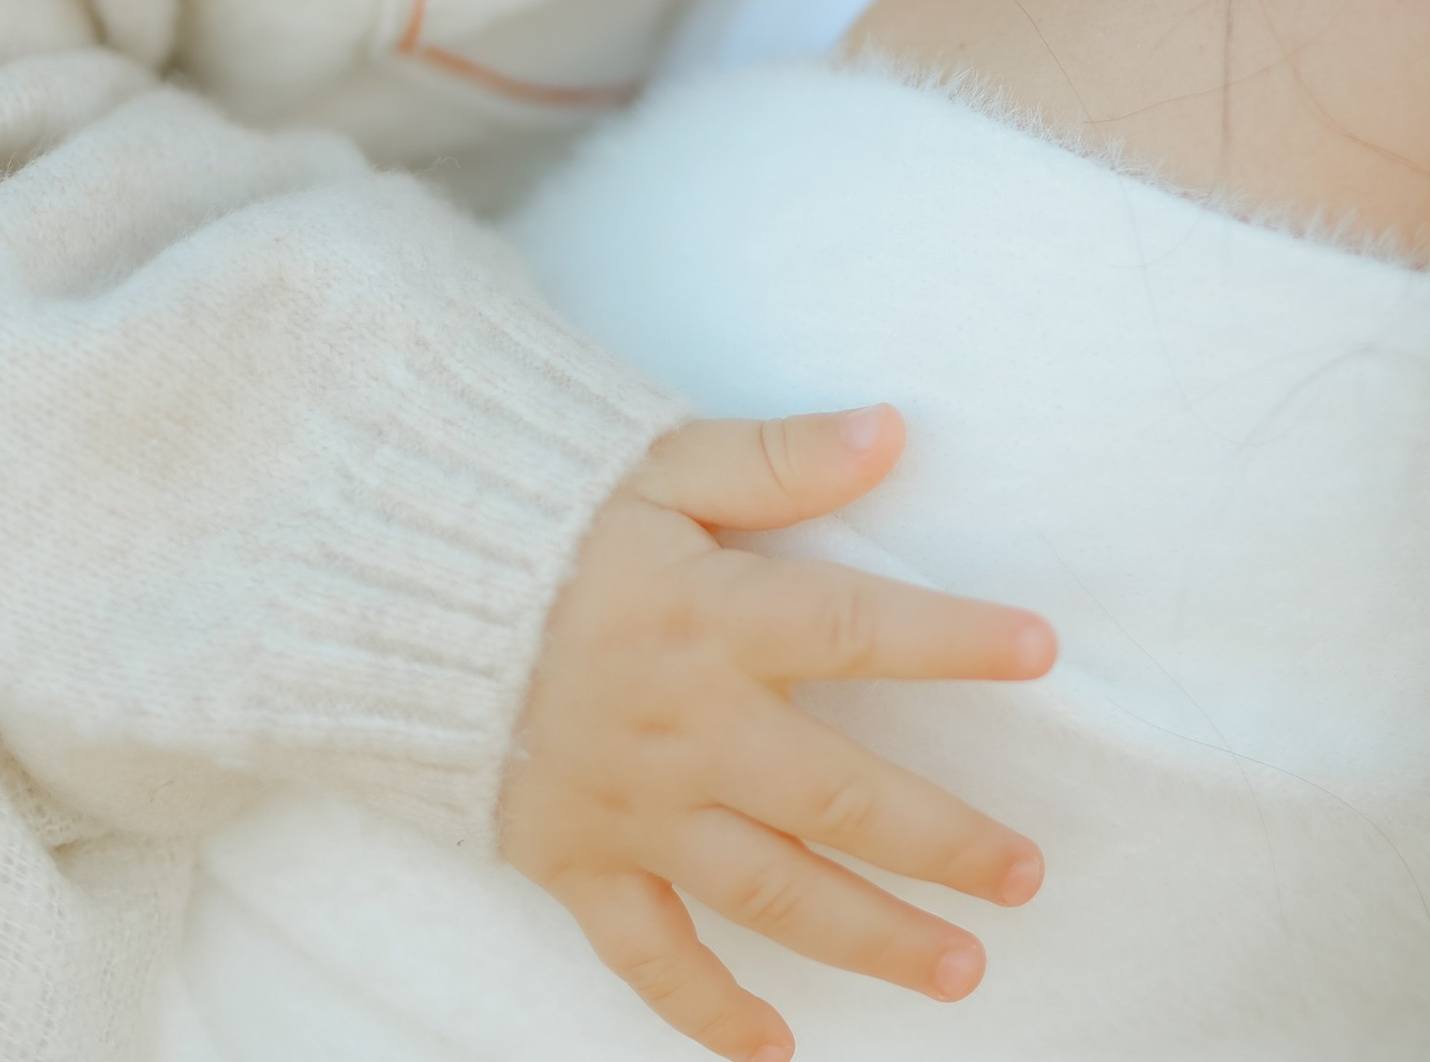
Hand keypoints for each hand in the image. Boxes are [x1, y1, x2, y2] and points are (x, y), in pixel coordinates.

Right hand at [500, 406, 1054, 1060]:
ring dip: (870, 937)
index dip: (953, 637)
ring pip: (771, 892)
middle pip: (839, 798)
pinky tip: (777, 1049)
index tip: (1042, 651)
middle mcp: (686, 723)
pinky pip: (648, 955)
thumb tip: (890, 429)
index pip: (858, 626)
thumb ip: (777, 456)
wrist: (387, 579)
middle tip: (1028, 876)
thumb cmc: (538, 505)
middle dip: (943, 843)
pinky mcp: (574, 858)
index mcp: (713, 612)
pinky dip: (708, 1011)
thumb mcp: (658, 457)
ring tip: (961, 970)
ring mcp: (632, 804)